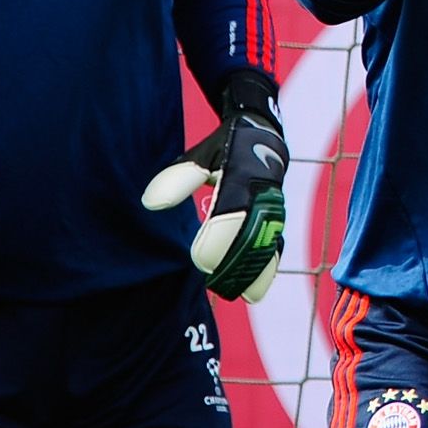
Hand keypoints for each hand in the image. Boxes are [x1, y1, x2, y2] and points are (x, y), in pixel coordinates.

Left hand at [143, 71, 288, 301]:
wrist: (264, 135)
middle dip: (234, 262)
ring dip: (251, 271)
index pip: (232, 213)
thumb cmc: (224, 147)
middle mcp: (263, 194)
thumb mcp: (200, 155)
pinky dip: (265, 269)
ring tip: (235, 293)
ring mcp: (274, 208)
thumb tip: (151, 203)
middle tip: (212, 281)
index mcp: (243, 175)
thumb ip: (177, 178)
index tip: (199, 259)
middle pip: (252, 235)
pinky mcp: (277, 220)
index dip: (218, 239)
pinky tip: (252, 291)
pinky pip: (275, 247)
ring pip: (267, 245)